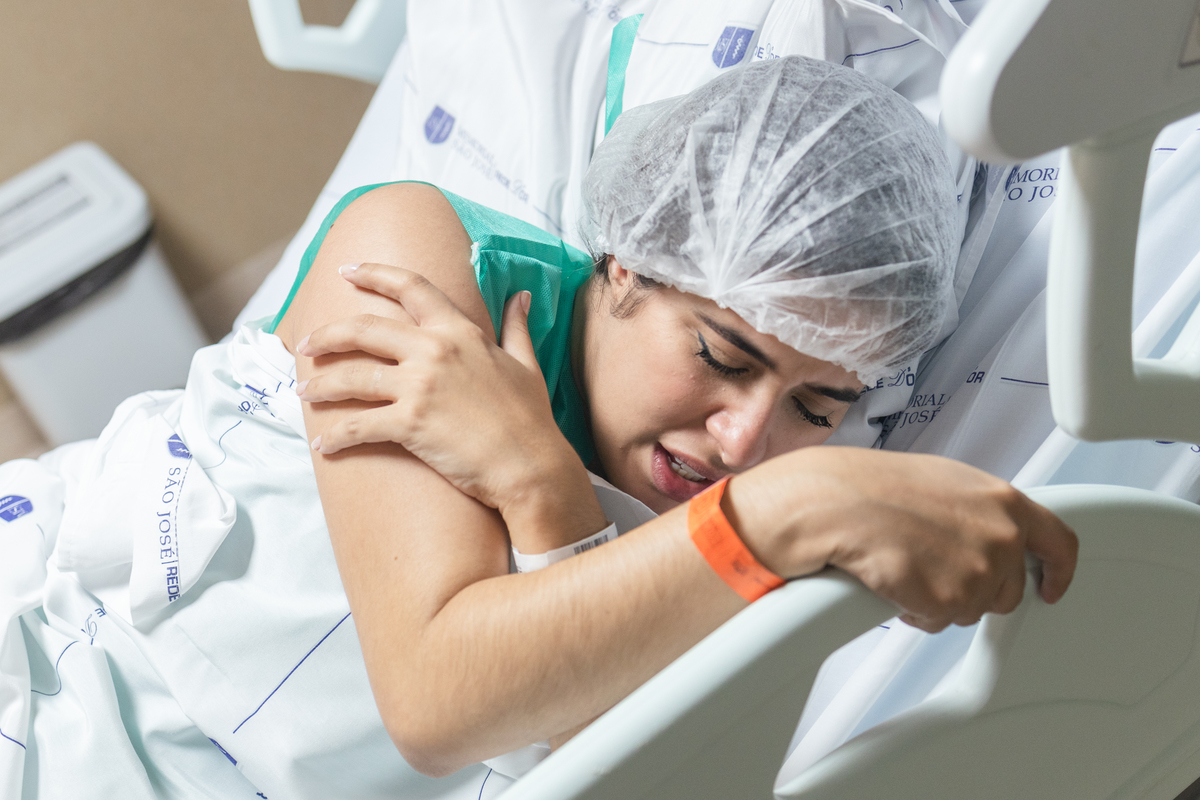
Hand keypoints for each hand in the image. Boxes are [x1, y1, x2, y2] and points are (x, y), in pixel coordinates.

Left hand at [296, 263, 587, 520]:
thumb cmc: (530, 419)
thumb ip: (516, 326)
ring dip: (320, 385)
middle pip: (363, 330)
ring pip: (351, 377)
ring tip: (304, 392)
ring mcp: (419, 387)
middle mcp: (434, 351)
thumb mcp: (526, 363)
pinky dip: (334, 436)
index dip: (374, 274)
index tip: (347, 270)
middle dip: (327, 335)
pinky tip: (323, 445)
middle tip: (306, 344)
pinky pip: (357, 425)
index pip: (411, 287)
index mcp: (460, 332)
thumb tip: (519, 295)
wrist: (531, 466)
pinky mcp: (409, 424)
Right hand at [725, 447, 1077, 631]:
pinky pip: (938, 622)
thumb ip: (981, 509)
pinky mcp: (949, 600)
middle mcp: (1001, 537)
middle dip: (977, 590)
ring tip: (906, 567)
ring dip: (941, 600)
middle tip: (936, 572)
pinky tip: (893, 581)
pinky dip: (915, 610)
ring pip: (971, 610)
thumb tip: (987, 529)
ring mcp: (978, 571)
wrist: (836, 503)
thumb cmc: (873, 485)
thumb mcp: (945, 482)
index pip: (1060, 544)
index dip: (1059, 572)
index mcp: (1005, 501)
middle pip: (1009, 590)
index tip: (1051, 587)